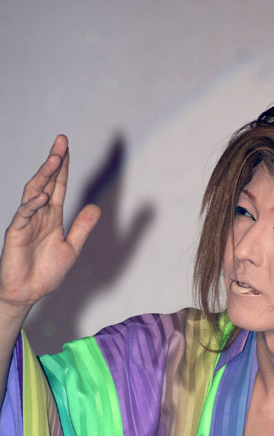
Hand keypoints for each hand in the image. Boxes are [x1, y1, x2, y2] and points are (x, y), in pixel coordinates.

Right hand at [0, 135, 100, 316]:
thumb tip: (96, 207)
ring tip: (55, 159)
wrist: (28, 294)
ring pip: (33, 193)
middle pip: (46, 182)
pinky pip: (23, 216)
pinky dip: (33, 205)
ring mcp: (25, 222)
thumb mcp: (71, 248)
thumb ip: (82, 228)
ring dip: (44, 175)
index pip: (58, 186)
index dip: (63, 167)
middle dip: (54, 162)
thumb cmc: (46, 272)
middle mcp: (38, 215)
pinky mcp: (15, 234)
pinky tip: (44, 195)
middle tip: (61, 141)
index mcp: (52, 216)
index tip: (66, 147)